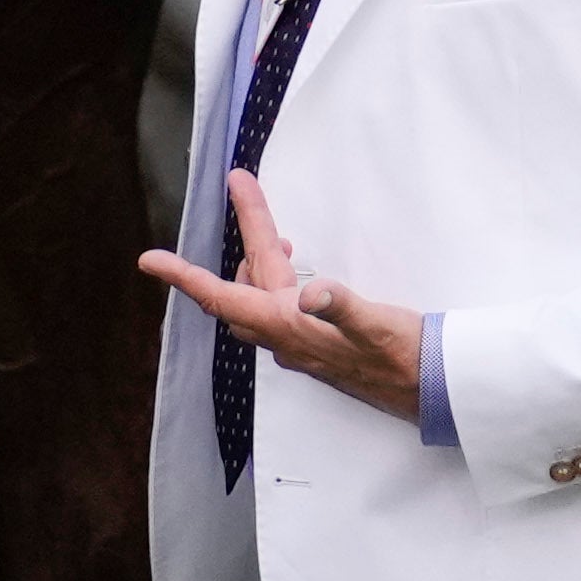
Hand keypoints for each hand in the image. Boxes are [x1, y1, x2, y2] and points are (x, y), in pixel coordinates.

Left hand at [144, 164, 423, 419]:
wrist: (431, 392)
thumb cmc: (406, 358)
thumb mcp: (377, 324)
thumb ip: (343, 307)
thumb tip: (313, 292)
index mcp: (289, 327)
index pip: (223, 298)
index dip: (184, 276)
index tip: (149, 260)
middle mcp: (286, 339)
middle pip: (243, 285)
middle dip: (243, 238)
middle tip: (243, 188)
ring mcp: (300, 347)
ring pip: (259, 301)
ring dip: (260, 264)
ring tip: (279, 236)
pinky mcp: (317, 349)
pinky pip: (280, 313)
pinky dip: (279, 285)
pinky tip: (300, 281)